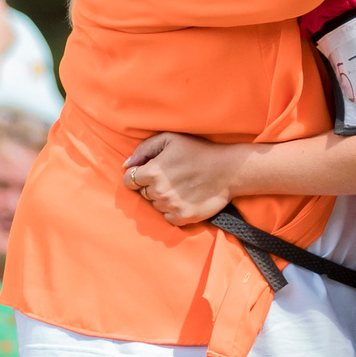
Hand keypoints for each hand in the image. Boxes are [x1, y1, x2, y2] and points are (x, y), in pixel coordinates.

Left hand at [123, 132, 246, 225]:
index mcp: (153, 172)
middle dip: (151, 186)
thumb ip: (144, 149)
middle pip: (143, 193)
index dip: (137, 177)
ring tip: (180, 187)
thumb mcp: (170, 139)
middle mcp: (159, 191)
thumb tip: (127, 165)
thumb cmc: (198, 151)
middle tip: (171, 178)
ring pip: (155, 205)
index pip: (129, 181)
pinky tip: (184, 198)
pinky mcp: (183, 217)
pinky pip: (167, 217)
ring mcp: (171, 206)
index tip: (148, 174)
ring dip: (163, 198)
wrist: (229, 170)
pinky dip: (172, 210)